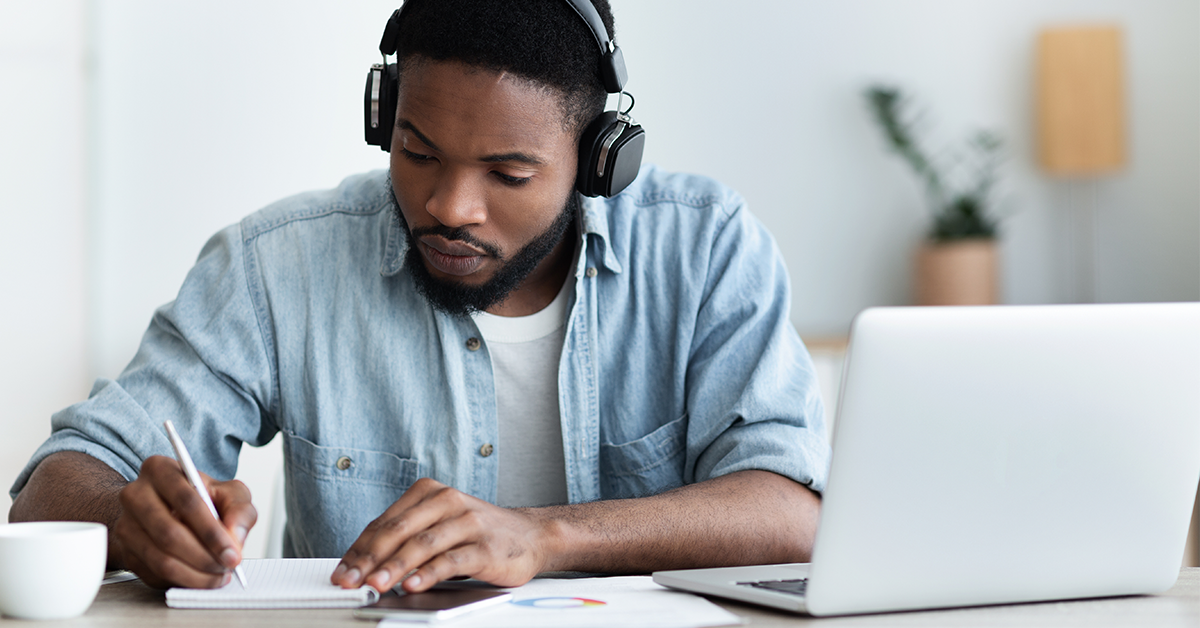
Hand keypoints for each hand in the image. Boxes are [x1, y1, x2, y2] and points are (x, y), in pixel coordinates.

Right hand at [113, 455, 256, 588]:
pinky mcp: (125, 551)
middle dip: (204, 556)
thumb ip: (239, 509)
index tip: (232, 552)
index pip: (187, 502)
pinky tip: (202, 577)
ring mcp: (125, 525)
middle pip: (169, 533)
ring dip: (195, 573)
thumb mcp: (229, 493)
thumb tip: (234, 537)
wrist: (169, 510)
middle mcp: (135, 495)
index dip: (212, 531)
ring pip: (160, 558)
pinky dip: (183, 580)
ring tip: (218, 574)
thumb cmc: (202, 499)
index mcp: (159, 469)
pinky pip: (154, 573)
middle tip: (227, 566)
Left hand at [331, 477, 549, 592]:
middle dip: (370, 558)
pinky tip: (412, 585)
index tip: (341, 573)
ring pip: (423, 544)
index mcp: (430, 492)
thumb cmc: (477, 533)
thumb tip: (364, 566)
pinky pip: (452, 560)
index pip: (385, 523)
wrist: (531, 536)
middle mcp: (448, 502)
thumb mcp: (439, 526)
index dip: (359, 550)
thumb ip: (406, 540)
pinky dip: (429, 573)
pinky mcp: (485, 546)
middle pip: (400, 531)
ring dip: (395, 566)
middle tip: (350, 580)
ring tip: (375, 584)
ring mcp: (468, 522)